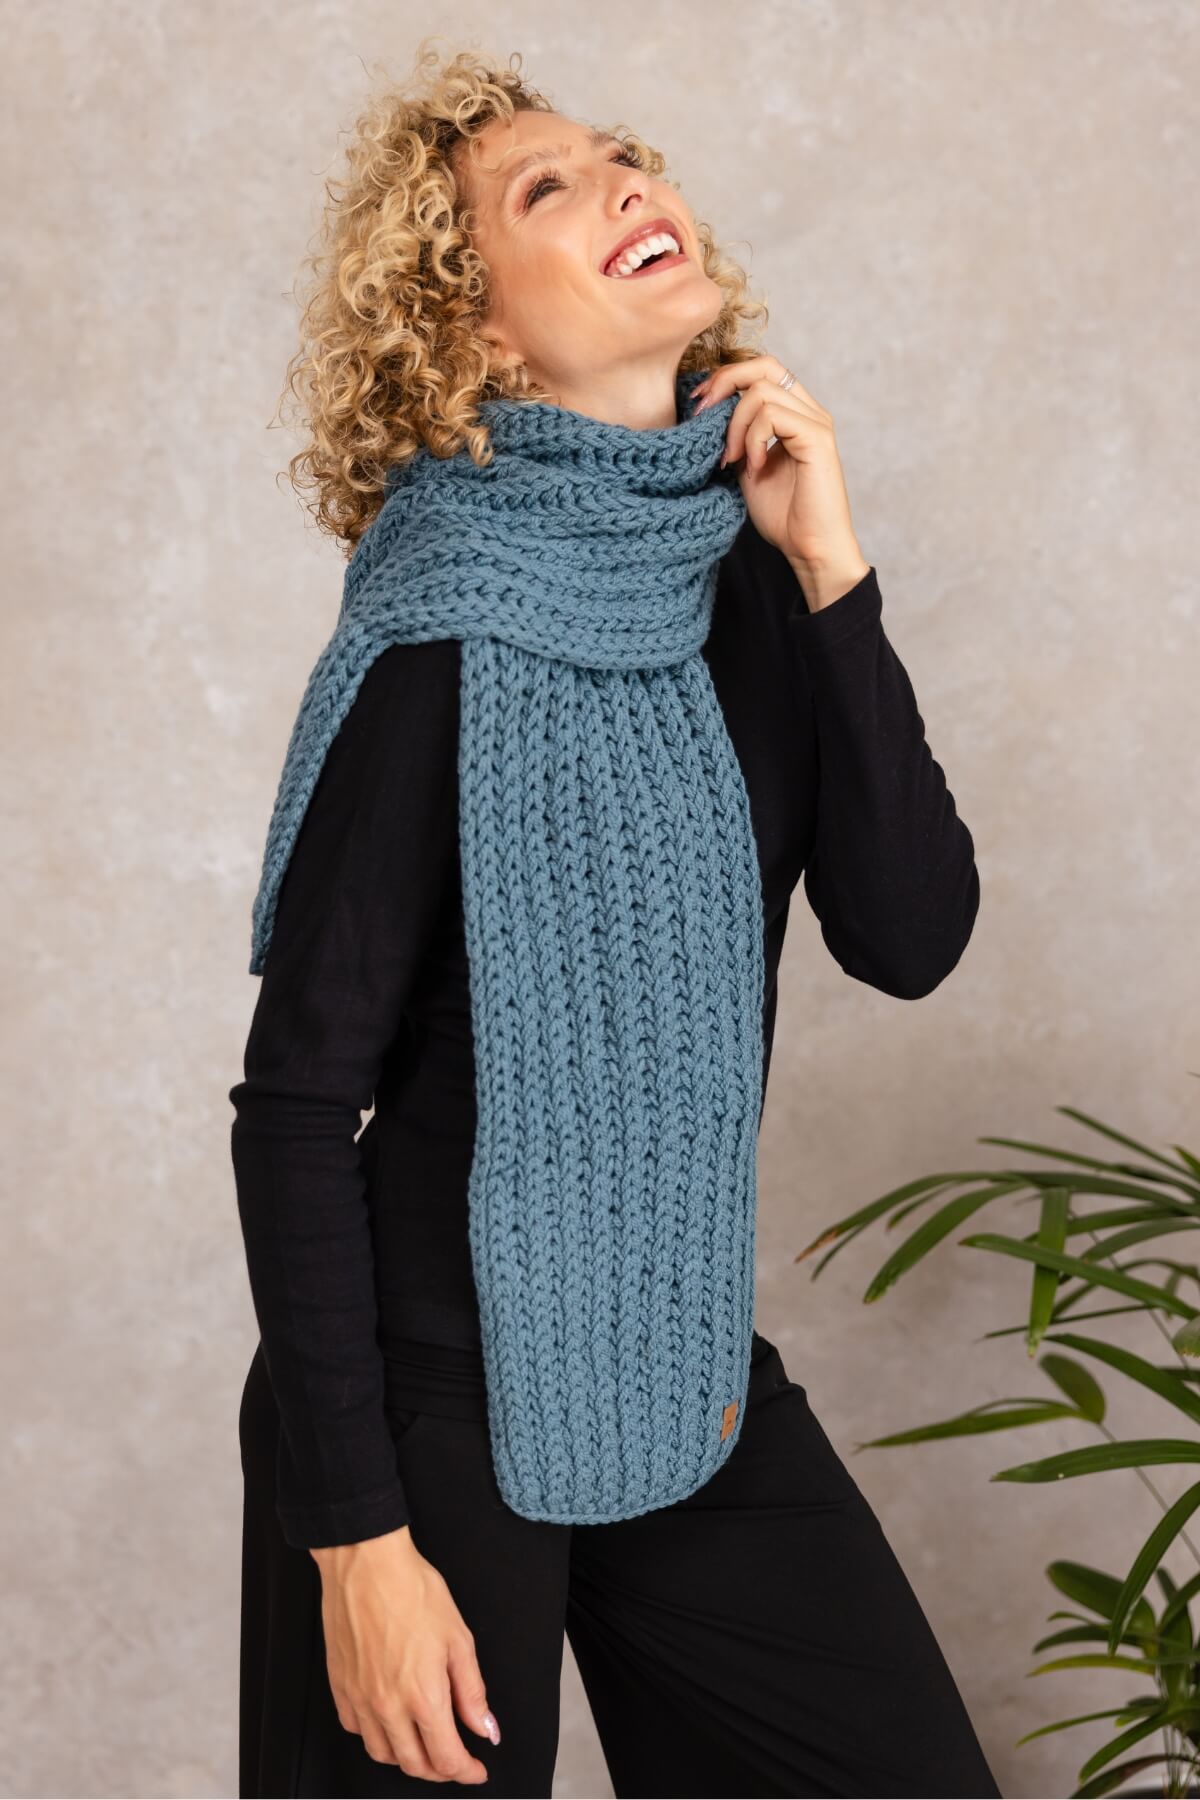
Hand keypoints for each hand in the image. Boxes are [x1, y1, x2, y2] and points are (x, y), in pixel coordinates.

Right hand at [311, 1526, 498, 1782]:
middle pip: (414, 1764)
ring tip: (425, 1746)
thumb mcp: (458, 1638)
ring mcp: (359, 1700)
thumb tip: (486, 1730)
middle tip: (456, 1761)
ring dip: (408, 1759)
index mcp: (423, 1697)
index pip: (446, 1758)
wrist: (366, 1564)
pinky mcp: (340, 1687)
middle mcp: (388, 1707)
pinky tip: (390, 1723)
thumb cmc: (414, 1591)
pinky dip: (377, 1737)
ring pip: (383, 1753)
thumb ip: (472, 1692)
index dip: (466, 1771)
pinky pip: (357, 1730)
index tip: (477, 1770)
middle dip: (440, 1771)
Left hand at [692, 353, 869, 592]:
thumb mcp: (747, 466)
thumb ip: (736, 436)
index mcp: (795, 413)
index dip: (726, 378)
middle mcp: (809, 410)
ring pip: (762, 391)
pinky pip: (772, 416)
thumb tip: (708, 411)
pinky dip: (753, 439)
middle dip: (724, 383)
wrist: (809, 549)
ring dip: (734, 425)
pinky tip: (753, 467)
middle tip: (702, 414)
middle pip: (764, 364)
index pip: (761, 369)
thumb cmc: (783, 515)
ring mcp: (816, 422)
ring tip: (731, 460)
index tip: (698, 405)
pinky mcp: (817, 438)